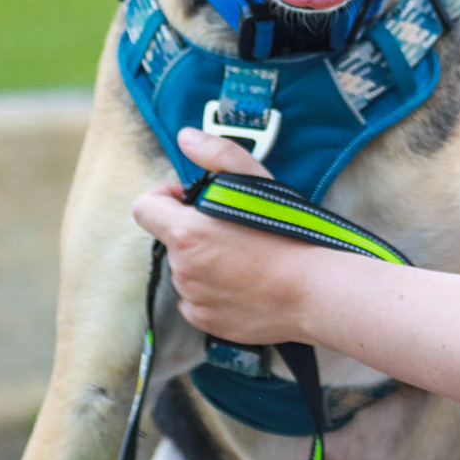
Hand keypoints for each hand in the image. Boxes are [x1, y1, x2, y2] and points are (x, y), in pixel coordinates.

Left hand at [131, 127, 318, 343]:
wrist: (315, 291)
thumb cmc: (289, 235)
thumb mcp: (256, 180)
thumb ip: (216, 153)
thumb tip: (186, 138)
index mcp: (186, 232)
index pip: (144, 208)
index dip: (164, 198)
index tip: (191, 200)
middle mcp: (182, 268)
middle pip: (172, 240)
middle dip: (193, 231)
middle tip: (233, 229)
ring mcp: (193, 298)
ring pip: (186, 271)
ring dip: (204, 261)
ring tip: (246, 257)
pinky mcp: (207, 321)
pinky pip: (197, 301)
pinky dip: (213, 291)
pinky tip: (245, 283)